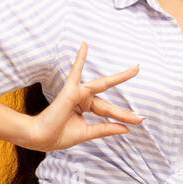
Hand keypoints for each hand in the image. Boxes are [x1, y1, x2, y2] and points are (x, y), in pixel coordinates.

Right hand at [21, 42, 142, 151]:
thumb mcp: (87, 133)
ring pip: (103, 86)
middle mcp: (83, 99)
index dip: (123, 118)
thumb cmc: (58, 136)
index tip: (139, 121)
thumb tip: (125, 128)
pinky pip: (76, 70)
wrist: (40, 138)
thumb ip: (105, 129)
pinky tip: (85, 44)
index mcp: (85, 109)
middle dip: (124, 113)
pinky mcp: (70, 90)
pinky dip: (80, 58)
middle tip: (142, 117)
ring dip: (121, 77)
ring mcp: (77, 93)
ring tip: (136, 69)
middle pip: (108, 105)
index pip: (108, 112)